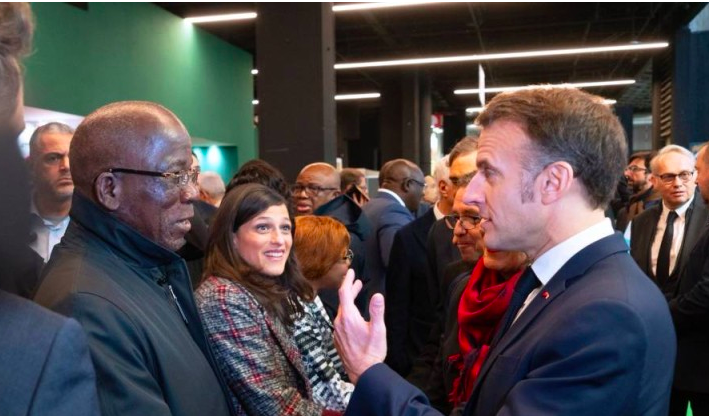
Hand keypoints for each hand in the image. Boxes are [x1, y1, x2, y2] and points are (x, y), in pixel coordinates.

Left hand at [334, 269, 386, 383]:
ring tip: (357, 296)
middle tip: (357, 282)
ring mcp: (337, 332)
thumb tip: (377, 295)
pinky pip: (341, 321)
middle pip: (343, 301)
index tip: (351, 272)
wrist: (363, 372)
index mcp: (348, 318)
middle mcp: (340, 323)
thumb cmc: (371, 352)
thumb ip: (377, 311)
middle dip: (350, 289)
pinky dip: (347, 313)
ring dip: (349, 301)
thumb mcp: (378, 330)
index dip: (348, 280)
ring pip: (342, 311)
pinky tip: (355, 316)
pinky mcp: (338, 339)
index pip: (344, 292)